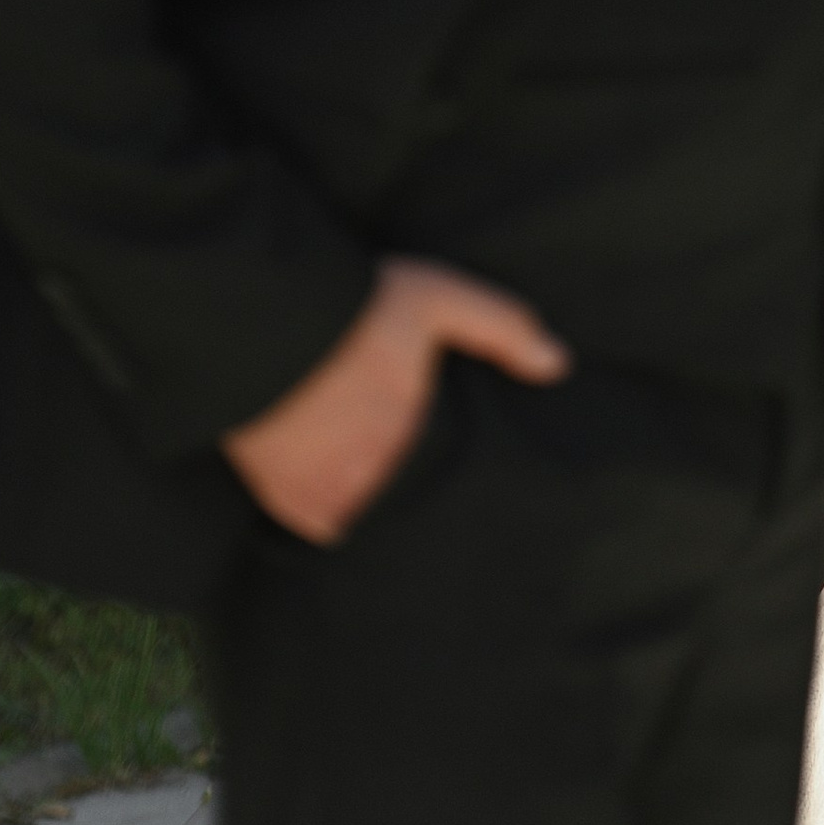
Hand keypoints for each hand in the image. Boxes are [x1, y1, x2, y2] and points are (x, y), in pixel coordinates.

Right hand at [221, 257, 570, 544]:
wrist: (263, 321)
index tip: (436, 442)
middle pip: (407, 493)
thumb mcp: (439, 297)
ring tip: (362, 463)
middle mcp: (380, 475)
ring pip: (368, 512)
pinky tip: (325, 478)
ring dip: (367, 495)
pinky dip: (323, 509)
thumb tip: (560, 365)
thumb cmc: (356, 309)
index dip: (444, 459)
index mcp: (418, 432)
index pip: (446, 470)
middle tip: (392, 446)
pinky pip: (320, 526)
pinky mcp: (288, 500)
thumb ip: (502, 328)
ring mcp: (332, 493)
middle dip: (405, 478)